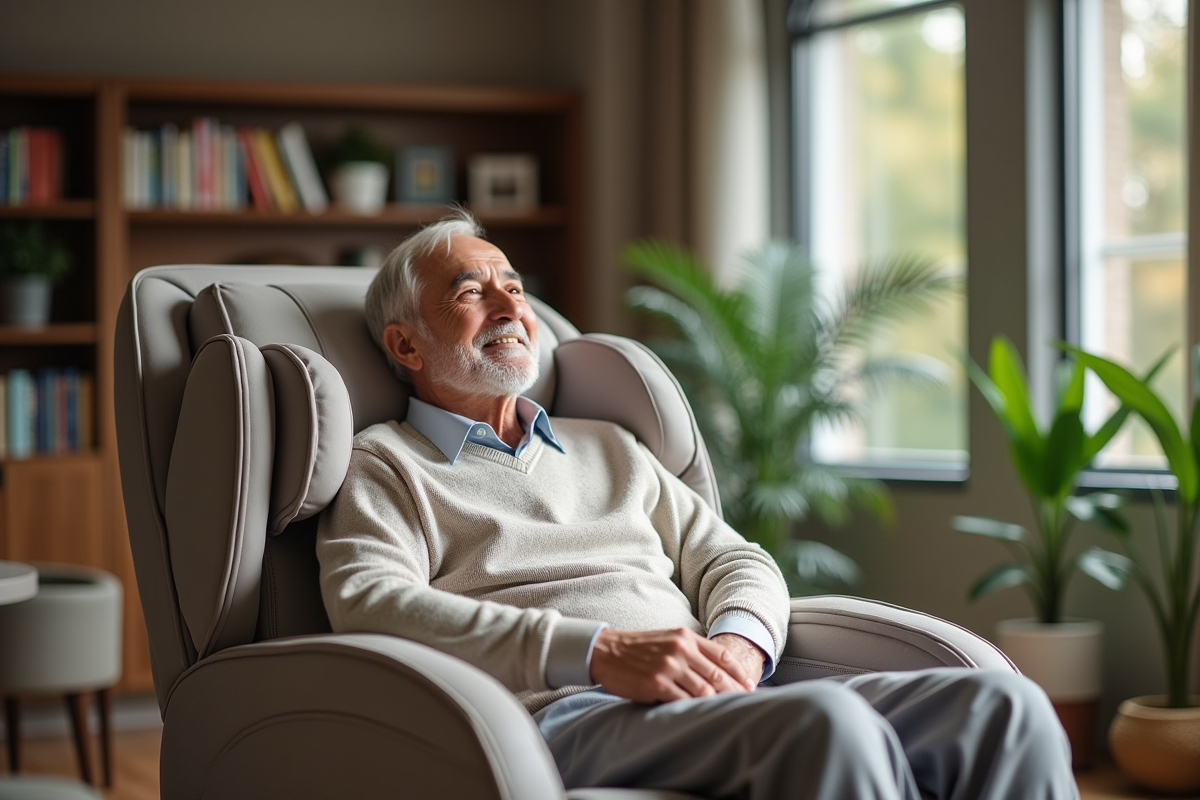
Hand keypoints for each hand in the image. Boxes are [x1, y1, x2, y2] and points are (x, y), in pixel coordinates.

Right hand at [589, 627, 758, 703]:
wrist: (606, 651)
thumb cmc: (638, 648)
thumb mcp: (668, 639)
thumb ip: (691, 649)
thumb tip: (716, 668)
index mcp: (685, 637)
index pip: (722, 656)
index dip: (738, 673)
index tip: (749, 686)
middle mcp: (680, 649)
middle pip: (717, 674)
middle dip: (734, 691)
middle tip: (745, 704)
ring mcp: (668, 666)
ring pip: (703, 689)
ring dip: (716, 703)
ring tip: (726, 713)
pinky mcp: (655, 683)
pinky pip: (682, 700)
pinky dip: (693, 708)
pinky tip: (701, 715)